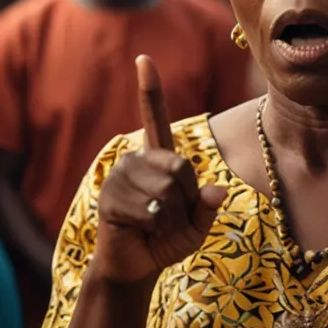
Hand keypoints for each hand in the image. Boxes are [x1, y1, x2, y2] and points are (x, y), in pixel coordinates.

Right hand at [91, 56, 226, 286]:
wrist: (135, 267)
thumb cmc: (165, 241)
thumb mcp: (196, 226)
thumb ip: (207, 208)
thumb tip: (217, 191)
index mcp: (158, 158)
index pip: (154, 117)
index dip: (150, 89)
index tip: (144, 60)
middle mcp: (137, 160)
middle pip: (181, 169)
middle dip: (186, 202)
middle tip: (169, 220)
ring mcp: (120, 176)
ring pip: (168, 191)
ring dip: (171, 219)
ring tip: (154, 227)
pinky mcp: (110, 197)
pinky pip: (151, 210)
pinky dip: (156, 228)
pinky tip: (140, 231)